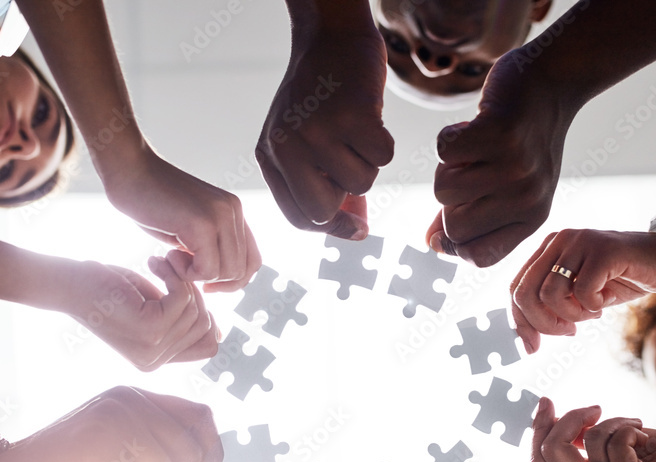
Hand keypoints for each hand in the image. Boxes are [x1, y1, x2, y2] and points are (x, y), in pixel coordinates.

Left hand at [65, 259, 218, 369]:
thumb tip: (220, 333)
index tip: (185, 288)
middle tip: (170, 268)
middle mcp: (154, 363)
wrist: (69, 284)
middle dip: (194, 293)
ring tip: (160, 262)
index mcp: (155, 362)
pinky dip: (174, 275)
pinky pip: (183, 299)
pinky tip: (154, 262)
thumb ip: (184, 324)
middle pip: (205, 328)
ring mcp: (152, 350)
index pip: (207, 348)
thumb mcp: (155, 310)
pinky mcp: (150, 329)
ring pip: (195, 311)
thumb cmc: (109, 290)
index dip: (206, 315)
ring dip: (182, 278)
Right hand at [103, 146, 260, 291]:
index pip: (252, 260)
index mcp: (232, 212)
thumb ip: (209, 246)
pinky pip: (207, 270)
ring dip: (197, 276)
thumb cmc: (149, 199)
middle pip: (241, 270)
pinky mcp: (203, 224)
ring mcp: (221, 216)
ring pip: (227, 272)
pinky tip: (167, 255)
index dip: (232, 280)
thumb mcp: (188, 227)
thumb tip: (219, 278)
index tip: (205, 282)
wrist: (128, 168)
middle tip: (182, 266)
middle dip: (212, 280)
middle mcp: (232, 212)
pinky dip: (186, 273)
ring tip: (172, 257)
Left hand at [256, 26, 393, 239]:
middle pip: (322, 210)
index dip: (328, 226)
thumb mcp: (306, 140)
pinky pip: (383, 157)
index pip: (297, 217)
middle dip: (347, 196)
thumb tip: (359, 232)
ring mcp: (317, 131)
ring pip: (360, 183)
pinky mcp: (351, 116)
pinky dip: (385, 142)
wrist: (332, 36)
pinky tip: (369, 117)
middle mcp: (286, 146)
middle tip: (349, 161)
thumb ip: (323, 186)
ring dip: (368, 161)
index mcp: (270, 155)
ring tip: (355, 129)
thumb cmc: (322, 96)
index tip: (355, 226)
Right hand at [427, 52, 575, 266]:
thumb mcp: (508, 185)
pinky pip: (445, 152)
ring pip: (445, 190)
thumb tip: (431, 243)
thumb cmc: (522, 139)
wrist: (552, 82)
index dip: (456, 243)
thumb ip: (471, 216)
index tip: (453, 215)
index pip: (479, 257)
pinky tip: (470, 126)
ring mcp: (515, 167)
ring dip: (446, 166)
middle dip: (448, 201)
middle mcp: (528, 198)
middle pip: (455, 227)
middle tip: (467, 173)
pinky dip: (448, 136)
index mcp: (532, 218)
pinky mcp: (500, 133)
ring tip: (472, 149)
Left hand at [510, 228, 655, 352]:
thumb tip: (525, 337)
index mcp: (547, 249)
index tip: (532, 347)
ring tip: (590, 312)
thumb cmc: (620, 279)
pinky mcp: (603, 250)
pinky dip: (591, 307)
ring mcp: (580, 242)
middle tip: (567, 331)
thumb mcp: (578, 294)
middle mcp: (559, 240)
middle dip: (542, 324)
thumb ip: (551, 305)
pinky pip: (582, 291)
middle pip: (526, 293)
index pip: (515, 288)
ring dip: (571, 315)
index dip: (520, 322)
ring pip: (551, 294)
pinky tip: (604, 302)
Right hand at [531, 397, 655, 461]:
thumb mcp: (604, 442)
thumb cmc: (651, 454)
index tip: (547, 403)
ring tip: (632, 428)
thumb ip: (576, 437)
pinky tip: (642, 435)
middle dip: (570, 419)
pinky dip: (630, 427)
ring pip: (590, 441)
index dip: (538, 428)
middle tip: (594, 410)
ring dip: (614, 422)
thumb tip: (545, 410)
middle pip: (553, 452)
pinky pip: (618, 442)